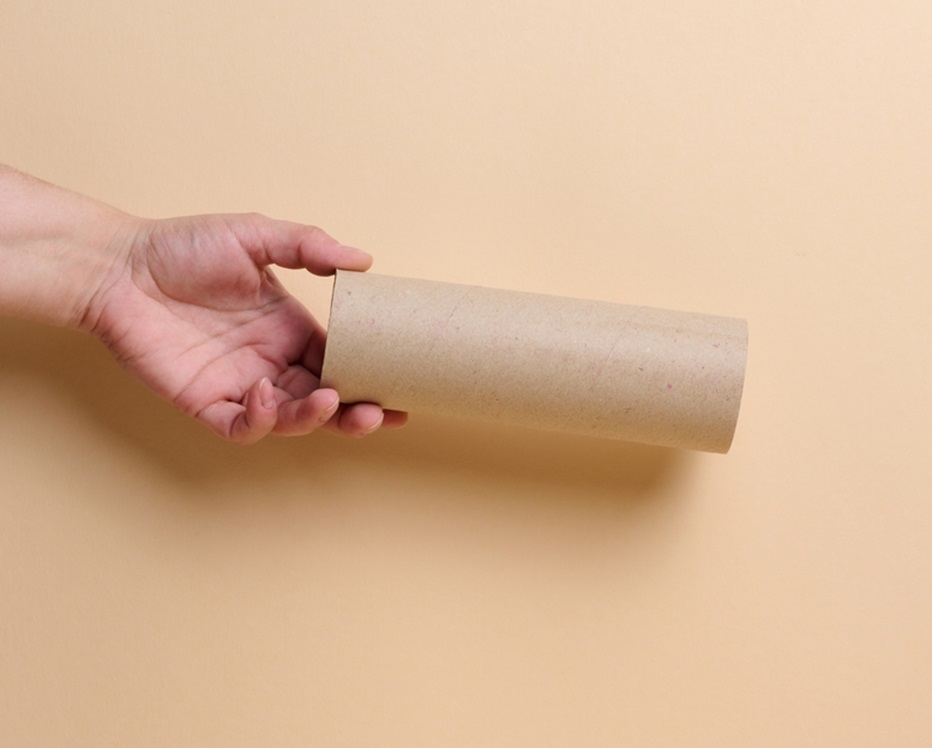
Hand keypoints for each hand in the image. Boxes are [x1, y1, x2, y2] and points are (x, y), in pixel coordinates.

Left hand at [84, 212, 405, 442]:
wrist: (118, 266)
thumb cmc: (182, 247)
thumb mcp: (255, 236)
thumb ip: (309, 247)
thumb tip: (364, 260)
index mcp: (289, 329)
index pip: (339, 362)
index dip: (369, 378)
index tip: (399, 385)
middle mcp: (271, 362)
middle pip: (324, 400)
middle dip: (354, 412)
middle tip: (378, 412)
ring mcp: (239, 385)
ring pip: (290, 419)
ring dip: (314, 418)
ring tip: (327, 401)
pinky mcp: (204, 402)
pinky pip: (241, 426)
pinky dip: (261, 420)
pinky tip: (264, 394)